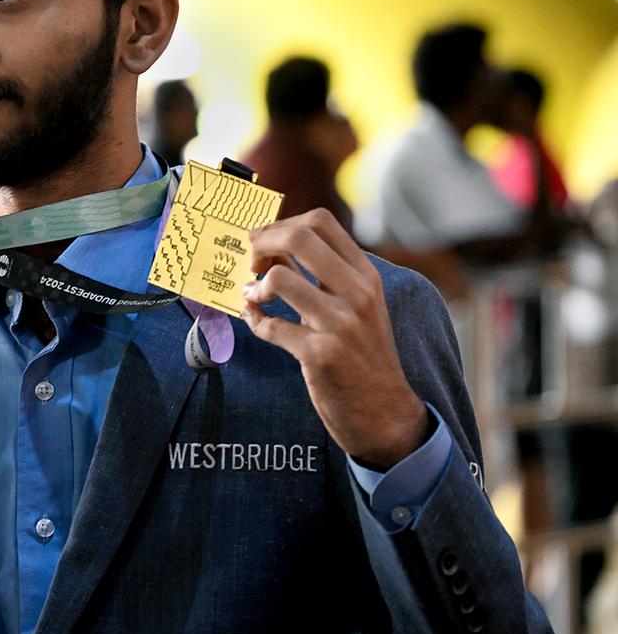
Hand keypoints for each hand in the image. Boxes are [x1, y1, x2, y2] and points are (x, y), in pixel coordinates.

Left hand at [242, 209, 428, 470]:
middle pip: (298, 237)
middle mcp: (357, 293)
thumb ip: (322, 275)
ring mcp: (340, 324)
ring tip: (253, 296)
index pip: (321, 221)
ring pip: (280, 278)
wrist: (385, 413)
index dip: (281, 223)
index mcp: (365, 275)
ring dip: (255, 286)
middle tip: (249, 262)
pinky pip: (270, 325)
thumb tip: (272, 246)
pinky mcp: (320, 354)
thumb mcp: (354, 306)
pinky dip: (254, 320)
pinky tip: (254, 320)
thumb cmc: (362, 354)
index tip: (262, 240)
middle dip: (261, 243)